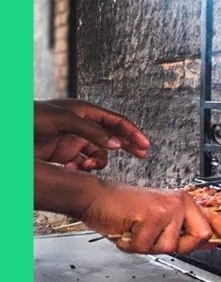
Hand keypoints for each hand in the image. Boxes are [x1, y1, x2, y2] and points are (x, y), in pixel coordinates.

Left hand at [35, 99, 150, 168]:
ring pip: (98, 153)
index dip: (132, 132)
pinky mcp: (64, 154)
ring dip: (97, 161)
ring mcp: (73, 140)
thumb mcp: (63, 121)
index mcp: (85, 112)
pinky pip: (82, 163)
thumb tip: (115, 143)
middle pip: (112, 136)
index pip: (116, 121)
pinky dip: (82, 168)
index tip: (145, 145)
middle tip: (142, 155)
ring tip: (88, 166)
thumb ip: (91, 131)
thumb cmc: (31, 118)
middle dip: (127, 146)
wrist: (10, 132)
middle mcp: (82, 126)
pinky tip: (73, 169)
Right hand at [81, 183, 220, 254]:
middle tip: (157, 238)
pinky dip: (131, 245)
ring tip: (136, 230)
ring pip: (169, 247)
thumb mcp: (160, 222)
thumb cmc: (125, 211)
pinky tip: (126, 230)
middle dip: (181, 246)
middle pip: (200, 236)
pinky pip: (146, 247)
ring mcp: (167, 208)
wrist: (97, 198)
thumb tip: (209, 244)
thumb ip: (184, 231)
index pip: (213, 219)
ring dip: (148, 246)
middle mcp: (180, 203)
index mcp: (185, 204)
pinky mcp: (152, 215)